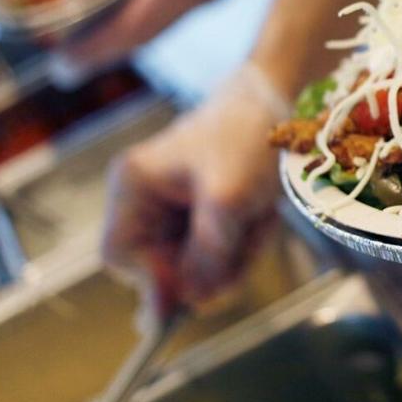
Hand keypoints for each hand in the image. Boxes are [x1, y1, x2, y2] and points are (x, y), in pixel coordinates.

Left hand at [59, 0, 267, 70]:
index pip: (127, 34)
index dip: (94, 51)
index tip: (65, 65)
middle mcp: (193, 3)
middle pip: (145, 35)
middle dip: (109, 48)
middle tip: (76, 61)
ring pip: (162, 22)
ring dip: (130, 31)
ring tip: (101, 36)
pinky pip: (176, 6)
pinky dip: (150, 11)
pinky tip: (138, 3)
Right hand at [102, 62, 289, 309]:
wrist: (281, 101)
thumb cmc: (246, 136)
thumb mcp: (228, 199)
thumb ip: (206, 253)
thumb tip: (193, 300)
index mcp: (133, 186)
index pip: (120, 254)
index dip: (154, 278)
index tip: (198, 284)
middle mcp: (146, 200)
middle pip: (163, 267)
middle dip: (210, 265)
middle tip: (247, 242)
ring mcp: (175, 211)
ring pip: (198, 267)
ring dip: (236, 254)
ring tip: (259, 217)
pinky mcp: (204, 217)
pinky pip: (222, 255)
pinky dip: (246, 244)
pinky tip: (263, 216)